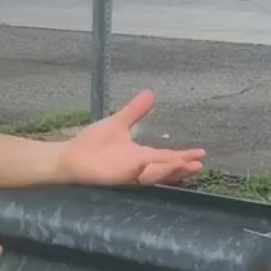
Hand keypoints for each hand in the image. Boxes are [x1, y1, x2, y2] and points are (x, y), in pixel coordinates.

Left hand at [54, 89, 205, 186]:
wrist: (68, 157)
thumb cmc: (92, 144)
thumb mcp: (119, 123)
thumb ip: (135, 112)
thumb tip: (151, 94)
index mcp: (140, 156)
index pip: (167, 157)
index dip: (184, 157)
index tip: (202, 155)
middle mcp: (137, 168)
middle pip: (165, 170)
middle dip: (182, 168)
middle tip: (200, 165)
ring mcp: (126, 174)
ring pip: (152, 176)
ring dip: (167, 171)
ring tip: (184, 165)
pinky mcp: (113, 177)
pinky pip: (128, 175)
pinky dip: (138, 170)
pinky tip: (146, 162)